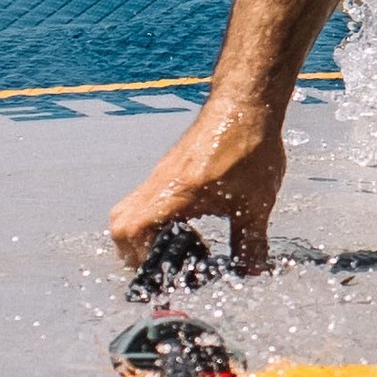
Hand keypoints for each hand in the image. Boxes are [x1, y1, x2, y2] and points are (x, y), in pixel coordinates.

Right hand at [108, 100, 285, 274]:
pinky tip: (191, 221)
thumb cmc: (248, 148)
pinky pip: (148, 196)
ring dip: (147, 232)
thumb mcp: (256, 205)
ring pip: (132, 207)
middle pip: (121, 223)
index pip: (130, 232)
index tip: (163, 274)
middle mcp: (159, 185)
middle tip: (165, 263)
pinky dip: (159, 215)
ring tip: (179, 245)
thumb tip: (251, 274)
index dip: (139, 259)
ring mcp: (162, 173)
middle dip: (136, 250)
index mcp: (173, 196)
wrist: (245, 102)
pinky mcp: (171, 167)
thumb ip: (250, 244)